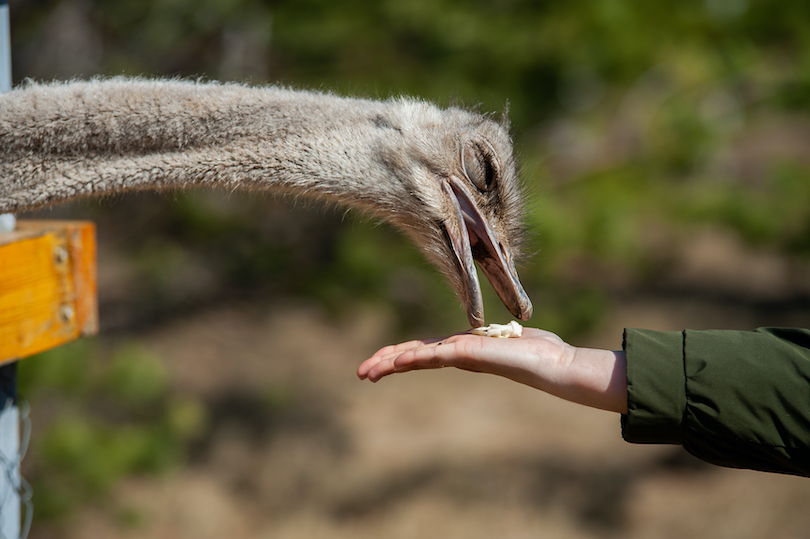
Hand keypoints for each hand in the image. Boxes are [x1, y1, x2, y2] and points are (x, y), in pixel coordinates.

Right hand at [357, 328, 627, 413]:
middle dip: (386, 363)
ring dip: (393, 364)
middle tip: (361, 373)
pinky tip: (399, 360)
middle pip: (414, 356)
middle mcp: (459, 356)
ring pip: (420, 357)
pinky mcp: (473, 354)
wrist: (557, 366)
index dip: (398, 355)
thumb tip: (500, 334)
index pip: (422, 351)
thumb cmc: (538, 352)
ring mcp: (464, 356)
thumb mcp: (507, 337)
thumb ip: (495, 336)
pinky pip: (439, 354)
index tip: (378, 363)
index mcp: (462, 351)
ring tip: (370, 371)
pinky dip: (417, 357)